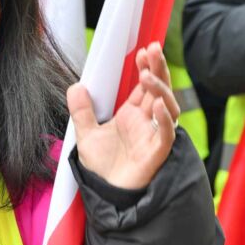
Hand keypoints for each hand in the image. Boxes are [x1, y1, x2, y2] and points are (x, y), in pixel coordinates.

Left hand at [69, 42, 178, 189]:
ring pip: (168, 108)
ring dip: (160, 90)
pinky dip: (164, 120)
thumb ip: (82, 111)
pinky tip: (157, 105)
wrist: (106, 195)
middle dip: (158, 69)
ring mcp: (154, 136)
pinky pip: (167, 135)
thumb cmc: (103, 168)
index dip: (147, 68)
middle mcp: (147, 123)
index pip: (144, 86)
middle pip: (159, 90)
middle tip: (154, 48)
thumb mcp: (86, 135)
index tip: (143, 51)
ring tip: (147, 76)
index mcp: (133, 115)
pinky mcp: (157, 153)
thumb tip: (76, 85)